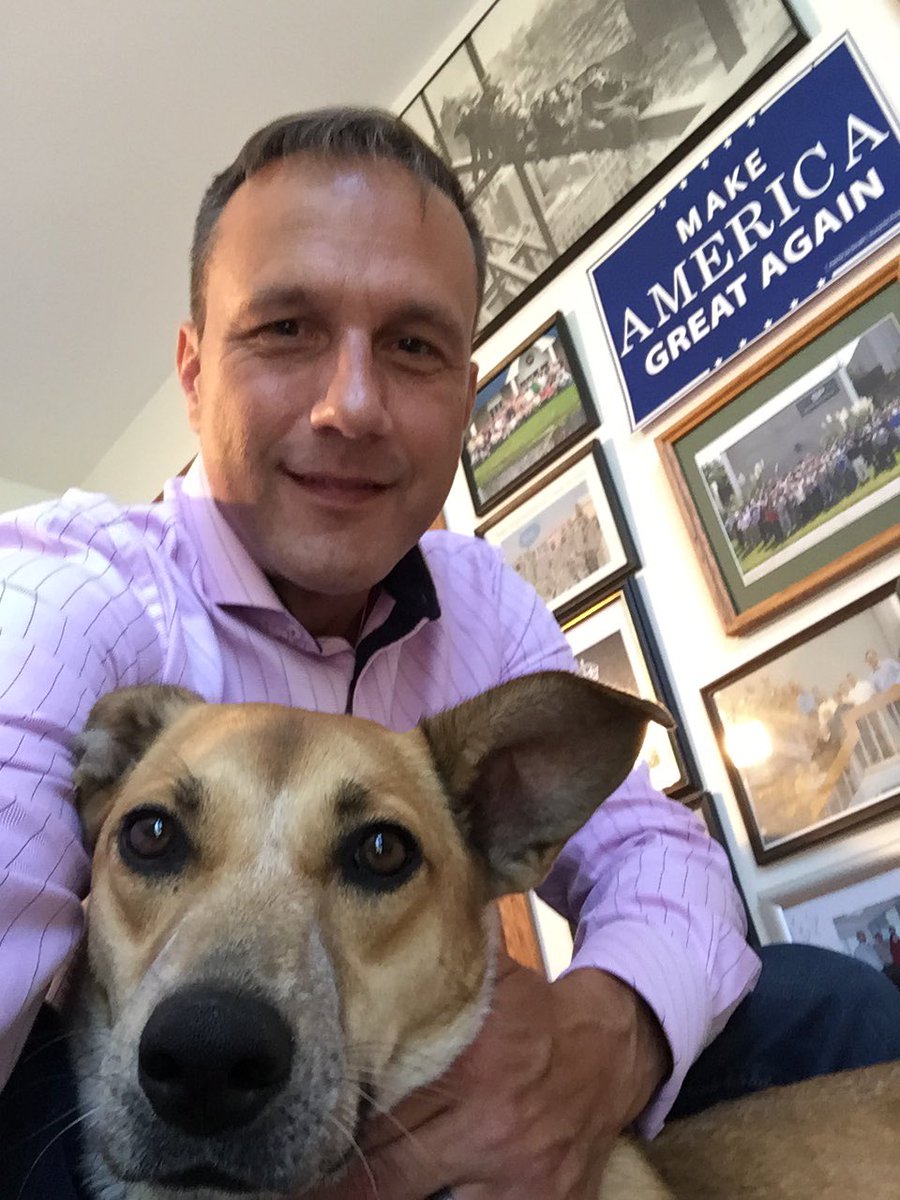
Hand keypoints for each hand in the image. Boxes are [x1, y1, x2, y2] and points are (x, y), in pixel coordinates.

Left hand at [302, 951, 670, 1198]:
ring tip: (331, 1198)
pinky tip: (422, 1199)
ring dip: (384, 1199)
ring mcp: (519, 1178)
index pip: (379, 1114)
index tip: (287, 1155)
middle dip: (337, 1189)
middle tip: (292, 1190)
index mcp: (468, 1067)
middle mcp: (490, 1125)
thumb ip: (432, 988)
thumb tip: (364, 964)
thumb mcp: (484, 988)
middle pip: (391, 1175)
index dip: (329, 1140)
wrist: (606, 1055)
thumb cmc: (528, 1020)